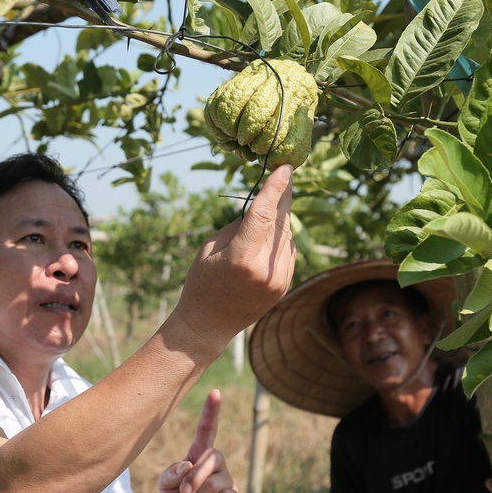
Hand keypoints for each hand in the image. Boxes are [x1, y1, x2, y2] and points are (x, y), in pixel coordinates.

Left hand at [158, 390, 238, 492]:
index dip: (211, 412)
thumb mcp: (164, 485)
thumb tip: (187, 466)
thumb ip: (171, 472)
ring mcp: (227, 480)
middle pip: (211, 457)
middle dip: (194, 478)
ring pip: (215, 481)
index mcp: (198, 454)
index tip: (215, 392)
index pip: (207, 429)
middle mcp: (216, 463)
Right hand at [171, 165, 295, 352]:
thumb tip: (263, 206)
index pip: (264, 213)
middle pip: (281, 221)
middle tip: (285, 177)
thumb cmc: (202, 281)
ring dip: (280, 221)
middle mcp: (265, 268)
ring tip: (263, 220)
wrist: (209, 324)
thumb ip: (240, 225)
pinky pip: (289, 252)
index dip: (276, 187)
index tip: (285, 168)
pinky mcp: (284, 286)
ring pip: (288, 236)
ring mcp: (279, 279)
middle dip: (282, 198)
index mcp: (242, 255)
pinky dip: (281, 240)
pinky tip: (266, 241)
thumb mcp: (212, 246)